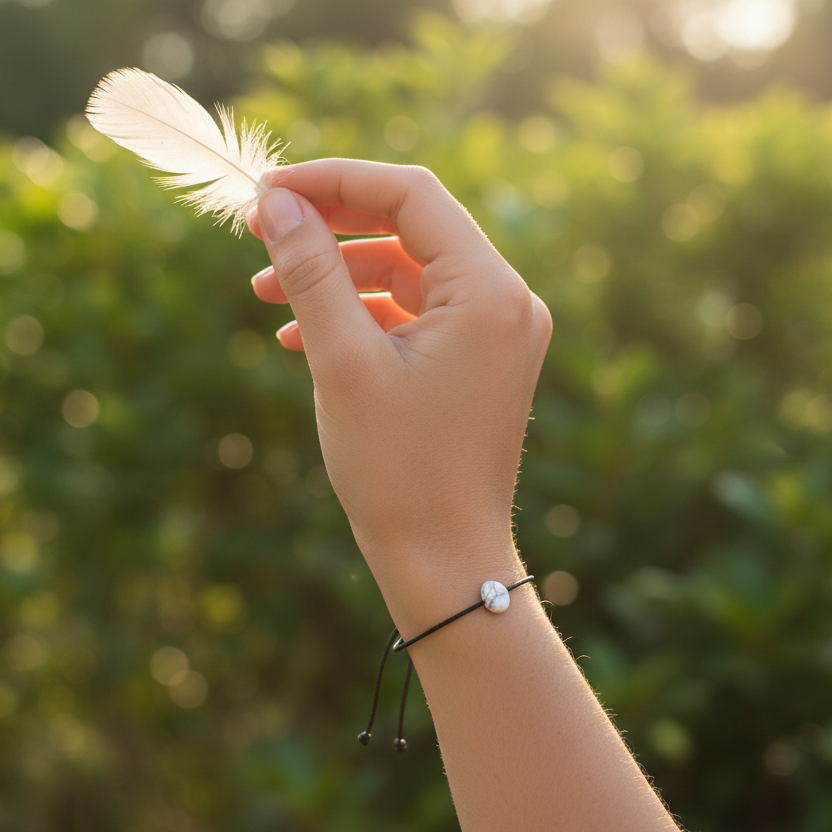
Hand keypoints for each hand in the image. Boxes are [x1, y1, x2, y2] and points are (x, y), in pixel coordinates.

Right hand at [248, 160, 551, 627]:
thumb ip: (312, 273)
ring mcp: (497, 333)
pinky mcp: (479, 360)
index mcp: (489, 292)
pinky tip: (304, 334)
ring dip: (339, 274)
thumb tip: (280, 203)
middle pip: (411, 227)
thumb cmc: (398, 472)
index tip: (270, 191)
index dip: (335, 181)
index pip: (411, 196)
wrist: (445, 559)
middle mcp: (506, 302)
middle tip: (263, 230)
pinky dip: (365, 312)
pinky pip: (417, 313)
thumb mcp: (343, 363)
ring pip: (408, 272)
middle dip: (332, 225)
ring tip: (268, 291)